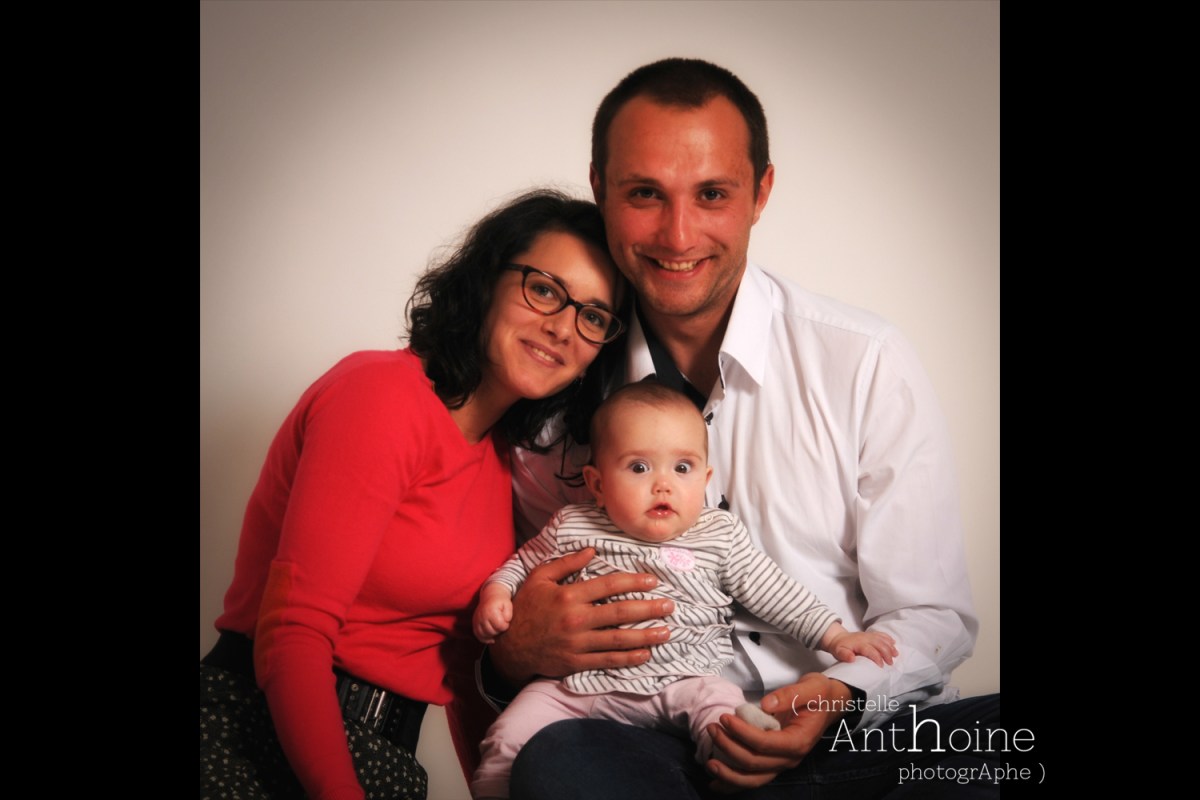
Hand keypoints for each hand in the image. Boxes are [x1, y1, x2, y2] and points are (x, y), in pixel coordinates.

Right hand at [473, 585, 512, 643]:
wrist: (490, 595)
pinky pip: (477, 634)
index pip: (500, 626)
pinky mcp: (475, 623)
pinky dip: (484, 639)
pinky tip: (491, 639)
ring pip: (484, 635)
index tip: (507, 622)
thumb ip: (508, 614)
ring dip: (492, 635)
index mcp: (491, 611)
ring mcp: (477, 620)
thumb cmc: (501, 601)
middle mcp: (482, 616)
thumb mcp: (508, 604)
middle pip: (491, 631)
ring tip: (497, 630)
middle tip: (501, 625)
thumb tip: (505, 622)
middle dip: (499, 631)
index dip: (506, 626)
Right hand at [489, 547, 673, 684]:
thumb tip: (591, 550)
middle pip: (620, 612)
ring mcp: (577, 643)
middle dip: (648, 608)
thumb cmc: (525, 608)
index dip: (633, 581)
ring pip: (619, 639)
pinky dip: (628, 658)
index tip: (652, 581)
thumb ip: (566, 563)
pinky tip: (645, 654)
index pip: (608, 585)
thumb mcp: (539, 578)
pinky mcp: (576, 662)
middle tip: (669, 606)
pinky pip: (608, 661)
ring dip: (646, 636)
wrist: (509, 647)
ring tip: (666, 632)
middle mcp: (576, 619)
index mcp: (568, 595)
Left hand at [705, 673, 851, 792]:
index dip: (742, 733)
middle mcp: (790, 759)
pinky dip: (733, 783)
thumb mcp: (811, 687)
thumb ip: (789, 695)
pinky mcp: (774, 764)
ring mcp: (782, 764)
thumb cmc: (819, 694)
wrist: (830, 704)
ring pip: (753, 779)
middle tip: (712, 728)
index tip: (724, 718)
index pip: (765, 743)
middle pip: (755, 763)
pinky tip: (716, 783)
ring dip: (729, 772)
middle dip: (729, 747)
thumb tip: (765, 703)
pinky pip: (754, 779)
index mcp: (799, 741)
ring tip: (709, 762)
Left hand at [825, 629, 897, 666]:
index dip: (877, 658)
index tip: (881, 666)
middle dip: (887, 653)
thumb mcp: (839, 652)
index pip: (870, 650)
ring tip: (895, 655)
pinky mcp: (871, 634)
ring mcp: (869, 635)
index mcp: (858, 643)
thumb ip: (844, 655)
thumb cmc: (840, 647)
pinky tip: (894, 643)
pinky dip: (889, 639)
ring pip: (882, 639)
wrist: (838, 638)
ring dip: (890, 647)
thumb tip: (852, 658)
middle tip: (890, 663)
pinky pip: (881, 634)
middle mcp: (865, 638)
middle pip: (879, 644)